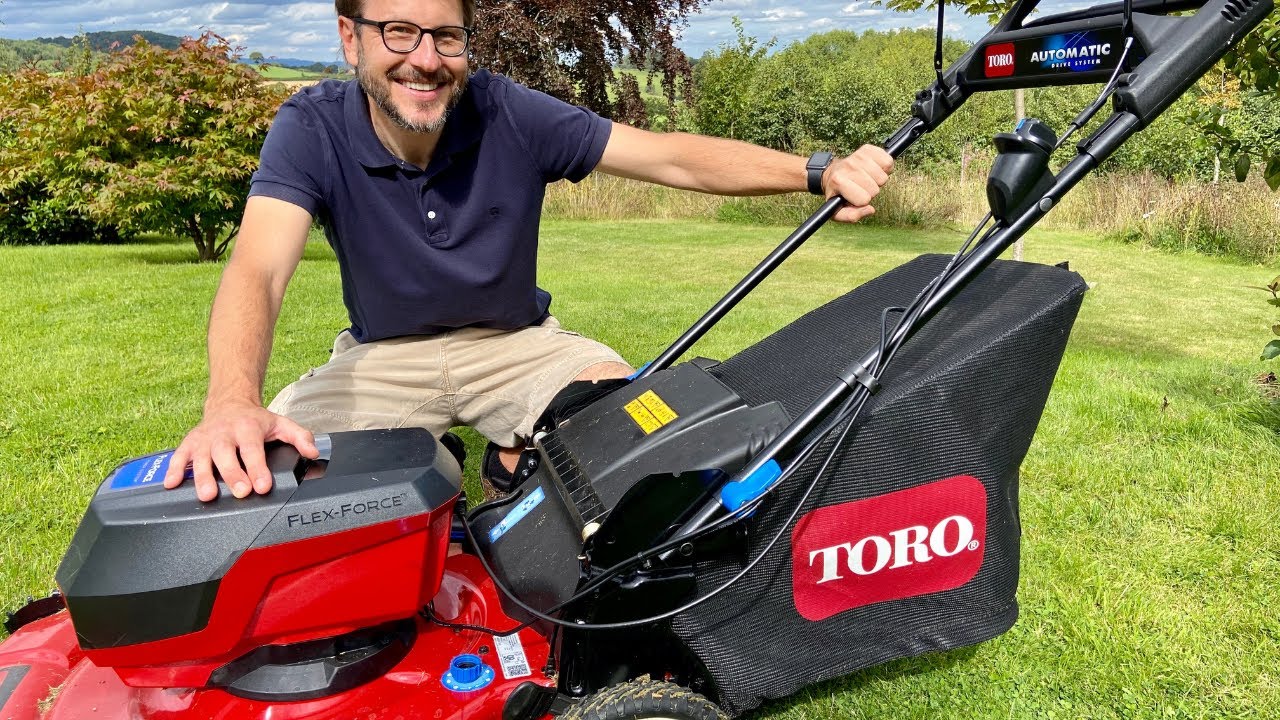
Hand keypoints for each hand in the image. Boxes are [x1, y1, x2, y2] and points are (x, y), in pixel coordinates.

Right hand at [162, 403, 318, 501]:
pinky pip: (178, 456)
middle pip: (226, 454)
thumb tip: (313, 452)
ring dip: (202, 477)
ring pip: (200, 458)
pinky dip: (173, 470)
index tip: (263, 485)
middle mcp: (224, 433)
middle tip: (240, 492)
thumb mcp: (281, 423)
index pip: (253, 450)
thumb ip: (300, 437)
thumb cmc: (256, 420)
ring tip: (207, 495)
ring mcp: (205, 439)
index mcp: (247, 428)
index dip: (258, 468)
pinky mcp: (189, 443)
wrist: (229, 402)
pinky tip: (172, 485)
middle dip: (232, 474)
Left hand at [824, 145, 894, 222]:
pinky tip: (874, 170)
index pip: (864, 199)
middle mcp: (848, 166)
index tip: (855, 197)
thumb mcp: (836, 211)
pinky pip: (888, 161)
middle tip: (861, 187)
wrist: (832, 173)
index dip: (862, 202)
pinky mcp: (867, 149)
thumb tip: (870, 209)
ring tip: (867, 179)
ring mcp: (858, 156)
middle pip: (875, 188)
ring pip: (883, 176)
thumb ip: (851, 216)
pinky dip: (885, 168)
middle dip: (870, 192)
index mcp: (838, 181)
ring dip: (877, 181)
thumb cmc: (837, 193)